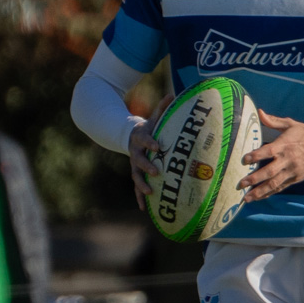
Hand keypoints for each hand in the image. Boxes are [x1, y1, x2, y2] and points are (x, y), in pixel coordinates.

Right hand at [126, 92, 175, 210]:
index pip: (145, 139)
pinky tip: (143, 208)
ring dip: (141, 185)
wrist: (130, 136)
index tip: (158, 146)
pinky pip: (136, 187)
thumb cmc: (149, 127)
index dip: (150, 142)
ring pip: (136, 176)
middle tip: (156, 172)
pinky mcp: (136, 174)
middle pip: (138, 160)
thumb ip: (162, 108)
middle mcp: (135, 152)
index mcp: (140, 138)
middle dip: (147, 166)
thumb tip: (173, 94)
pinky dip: (139, 197)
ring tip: (149, 193)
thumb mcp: (154, 117)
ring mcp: (134, 164)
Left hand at [238, 110, 303, 201]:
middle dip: (254, 179)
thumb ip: (273, 121)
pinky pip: (281, 187)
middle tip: (240, 184)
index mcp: (285, 145)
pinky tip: (260, 197)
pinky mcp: (296, 178)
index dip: (256, 156)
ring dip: (260, 191)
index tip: (244, 160)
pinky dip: (270, 193)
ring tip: (247, 198)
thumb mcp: (291, 124)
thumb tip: (259, 112)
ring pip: (274, 183)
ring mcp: (292, 171)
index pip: (268, 151)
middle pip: (269, 172)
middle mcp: (288, 159)